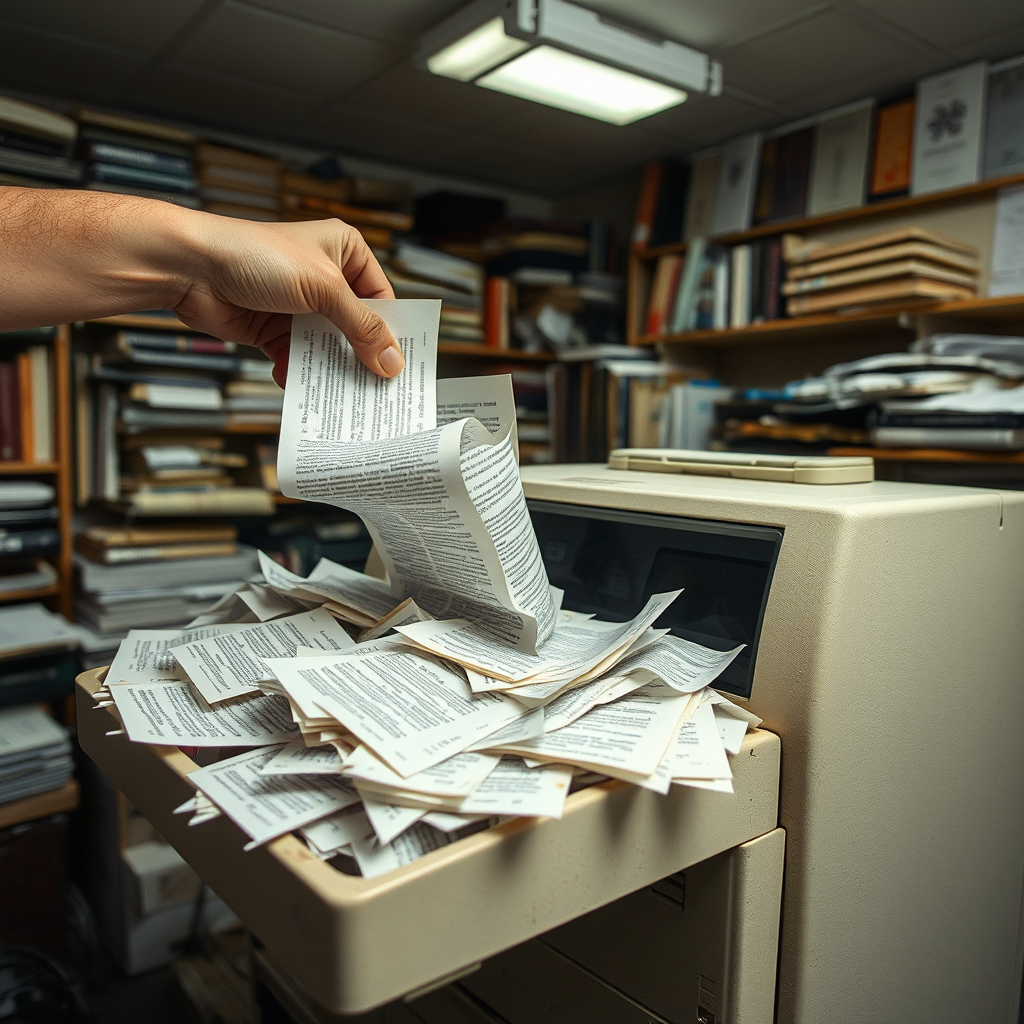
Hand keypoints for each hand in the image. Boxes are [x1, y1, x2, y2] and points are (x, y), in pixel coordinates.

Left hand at [172, 217, 401, 387]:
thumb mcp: (322, 288)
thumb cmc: (254, 255)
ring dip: (333, 370)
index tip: (400, 365)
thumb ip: (360, 327)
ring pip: (328, 346)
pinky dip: (301, 374)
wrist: (191, 268)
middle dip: (362, 356)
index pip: (381, 298)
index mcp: (344, 252)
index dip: (391, 332)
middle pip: (356, 327)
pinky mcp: (274, 330)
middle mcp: (324, 278)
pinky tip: (304, 388)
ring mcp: (299, 306)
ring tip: (345, 396)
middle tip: (378, 388)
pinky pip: (299, 358)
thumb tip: (391, 361)